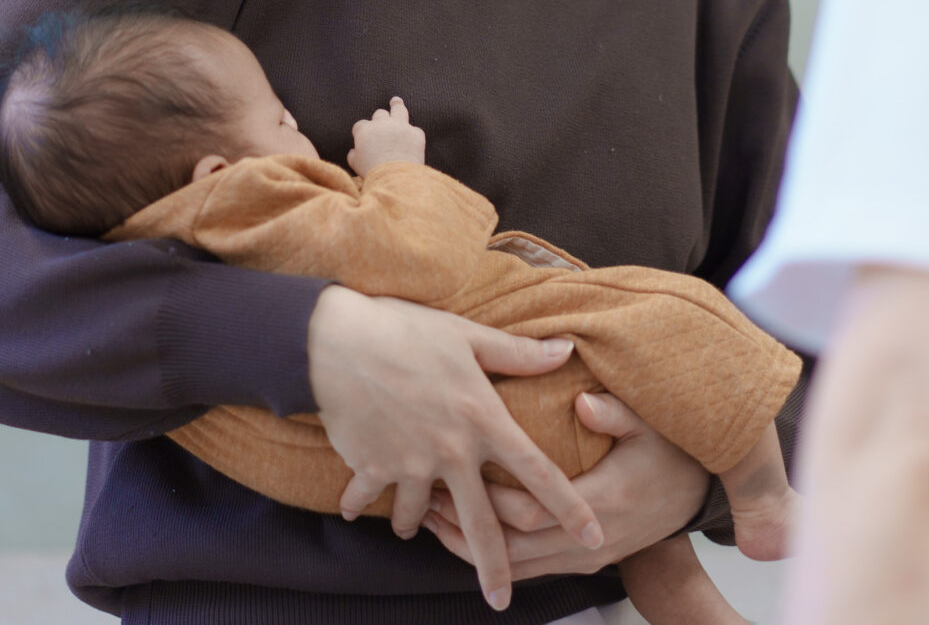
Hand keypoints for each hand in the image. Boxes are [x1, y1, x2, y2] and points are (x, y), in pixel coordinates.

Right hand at [308, 286, 602, 610]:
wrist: (334, 341)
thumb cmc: (405, 330)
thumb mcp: (467, 335)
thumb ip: (519, 354)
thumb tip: (567, 349)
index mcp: (483, 418)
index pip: (539, 471)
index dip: (570, 507)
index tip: (594, 537)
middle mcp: (451, 450)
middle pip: (482, 523)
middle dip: (494, 568)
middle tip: (502, 599)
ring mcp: (410, 464)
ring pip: (420, 515)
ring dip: (414, 523)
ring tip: (411, 526)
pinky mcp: (372, 466)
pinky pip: (369, 499)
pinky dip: (360, 504)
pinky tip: (354, 509)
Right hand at [348, 96, 427, 174]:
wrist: (395, 176)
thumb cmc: (372, 172)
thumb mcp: (355, 164)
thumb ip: (353, 155)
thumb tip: (354, 151)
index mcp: (365, 131)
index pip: (360, 124)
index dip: (362, 131)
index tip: (363, 136)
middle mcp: (382, 124)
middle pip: (379, 114)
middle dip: (379, 118)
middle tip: (381, 120)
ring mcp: (400, 126)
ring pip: (398, 109)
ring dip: (397, 105)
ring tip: (396, 101)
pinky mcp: (416, 134)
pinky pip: (415, 130)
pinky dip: (412, 134)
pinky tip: (412, 137)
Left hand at [424, 392, 707, 579]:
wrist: (694, 498)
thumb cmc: (670, 452)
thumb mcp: (651, 424)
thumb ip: (615, 413)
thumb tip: (582, 401)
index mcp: (605, 499)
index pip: (532, 511)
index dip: (489, 499)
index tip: (456, 472)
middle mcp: (591, 539)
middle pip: (516, 548)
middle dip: (467, 529)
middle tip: (427, 502)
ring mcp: (586, 557)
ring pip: (519, 566)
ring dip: (473, 548)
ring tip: (431, 523)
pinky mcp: (580, 562)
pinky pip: (531, 568)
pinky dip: (495, 555)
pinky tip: (465, 537)